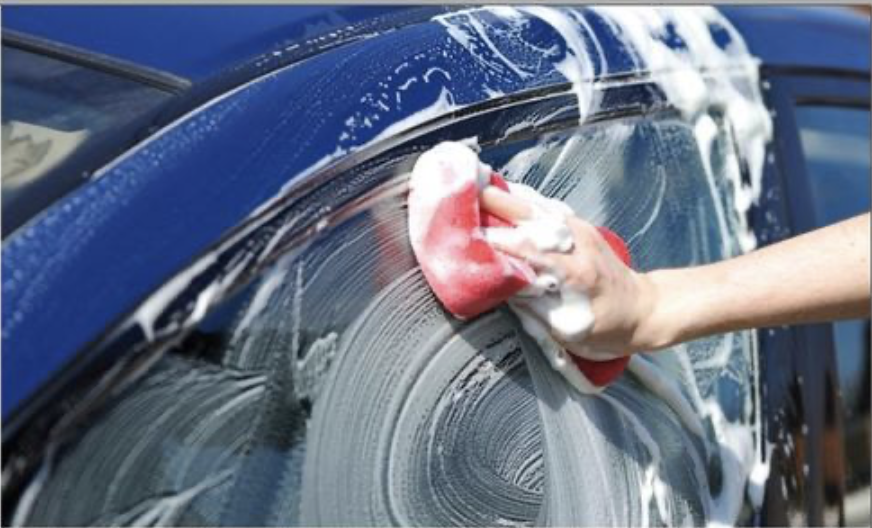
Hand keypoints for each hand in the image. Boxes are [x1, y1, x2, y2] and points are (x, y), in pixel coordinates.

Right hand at [480, 185, 659, 357]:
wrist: (644, 310)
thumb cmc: (608, 328)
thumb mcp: (568, 330)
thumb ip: (532, 307)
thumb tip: (497, 287)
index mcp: (576, 273)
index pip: (529, 250)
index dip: (496, 242)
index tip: (465, 236)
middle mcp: (578, 244)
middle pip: (530, 216)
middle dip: (494, 205)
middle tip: (459, 196)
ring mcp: (580, 230)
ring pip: (536, 206)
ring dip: (503, 195)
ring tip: (470, 184)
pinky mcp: (579, 226)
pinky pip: (544, 206)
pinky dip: (519, 198)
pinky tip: (498, 191)